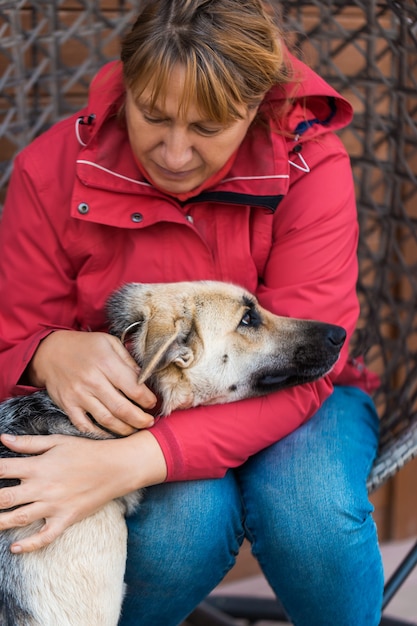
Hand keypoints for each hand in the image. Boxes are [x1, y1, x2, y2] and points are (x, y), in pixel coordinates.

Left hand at [0, 430, 166, 552]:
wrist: (116, 467)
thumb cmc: (86, 451)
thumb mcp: (58, 441)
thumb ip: (29, 443)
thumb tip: (2, 438)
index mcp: (39, 465)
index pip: (3, 469)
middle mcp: (43, 487)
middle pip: (5, 498)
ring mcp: (54, 505)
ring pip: (19, 518)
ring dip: (1, 523)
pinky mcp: (66, 518)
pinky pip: (45, 537)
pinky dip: (29, 545)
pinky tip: (15, 548)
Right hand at [27, 330, 156, 434]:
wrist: (50, 352)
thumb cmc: (85, 347)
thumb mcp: (109, 343)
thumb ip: (128, 361)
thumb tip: (144, 379)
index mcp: (106, 363)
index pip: (134, 388)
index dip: (147, 400)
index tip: (152, 403)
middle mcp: (93, 381)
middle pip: (122, 408)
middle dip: (140, 419)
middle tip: (149, 422)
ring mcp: (79, 395)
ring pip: (107, 420)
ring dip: (124, 429)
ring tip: (135, 429)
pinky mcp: (68, 405)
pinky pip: (86, 426)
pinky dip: (100, 433)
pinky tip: (112, 433)